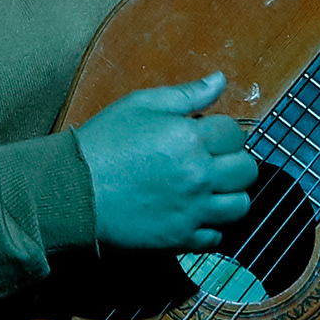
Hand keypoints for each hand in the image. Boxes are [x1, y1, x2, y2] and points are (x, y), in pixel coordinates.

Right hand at [77, 74, 257, 252]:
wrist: (73, 190)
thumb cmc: (104, 143)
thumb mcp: (141, 105)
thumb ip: (187, 94)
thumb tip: (220, 80)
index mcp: (191, 138)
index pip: (236, 134)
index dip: (223, 132)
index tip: (208, 136)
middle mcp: (199, 175)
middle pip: (246, 170)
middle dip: (234, 161)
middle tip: (213, 161)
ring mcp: (193, 211)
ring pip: (240, 206)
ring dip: (230, 195)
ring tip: (211, 189)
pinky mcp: (182, 239)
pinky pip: (217, 237)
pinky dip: (211, 226)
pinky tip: (194, 214)